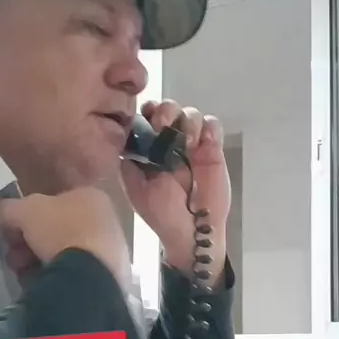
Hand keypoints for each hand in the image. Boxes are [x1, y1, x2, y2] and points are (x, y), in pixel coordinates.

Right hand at [0, 187, 130, 290]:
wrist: (91, 275)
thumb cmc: (61, 230)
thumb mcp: (26, 213)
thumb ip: (5, 209)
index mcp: (91, 196)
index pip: (51, 203)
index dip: (25, 218)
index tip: (10, 233)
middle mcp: (106, 219)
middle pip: (57, 229)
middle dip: (29, 243)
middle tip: (14, 256)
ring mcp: (111, 248)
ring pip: (66, 252)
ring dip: (38, 261)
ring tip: (23, 273)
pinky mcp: (111, 275)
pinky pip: (77, 272)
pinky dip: (58, 276)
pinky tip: (44, 285)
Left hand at [121, 100, 230, 285]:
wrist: (192, 230)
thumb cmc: (162, 213)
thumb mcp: (136, 188)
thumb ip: (128, 162)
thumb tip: (124, 135)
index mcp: (148, 148)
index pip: (145, 117)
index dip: (145, 113)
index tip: (146, 120)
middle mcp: (170, 141)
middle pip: (168, 108)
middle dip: (166, 111)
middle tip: (164, 126)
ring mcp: (193, 144)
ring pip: (190, 113)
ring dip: (187, 121)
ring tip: (186, 143)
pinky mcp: (213, 149)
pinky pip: (212, 125)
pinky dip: (208, 128)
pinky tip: (204, 144)